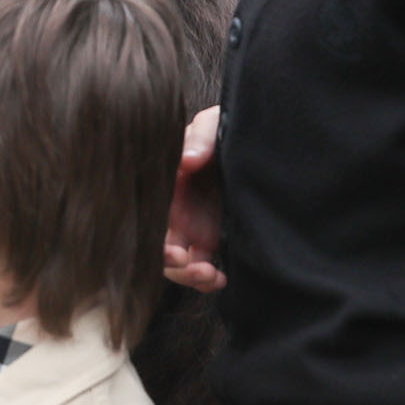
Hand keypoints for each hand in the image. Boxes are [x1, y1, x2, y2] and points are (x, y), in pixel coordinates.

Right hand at [163, 106, 224, 291]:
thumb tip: (186, 160)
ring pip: (178, 262)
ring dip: (188, 276)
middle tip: (194, 266)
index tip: (176, 251)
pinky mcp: (213, 236)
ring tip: (211, 275)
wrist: (259, 136)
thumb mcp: (214, 124)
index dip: (154, 241)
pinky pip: (201, 265)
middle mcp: (173, 206)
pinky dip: (205, 279)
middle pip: (158, 245)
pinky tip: (220, 278)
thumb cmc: (228, 126)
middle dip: (172, 265)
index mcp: (165, 181)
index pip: (146, 215)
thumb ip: (200, 137)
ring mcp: (192, 224)